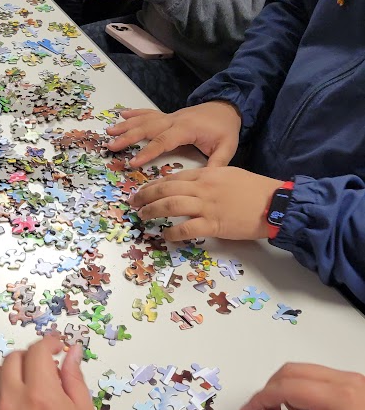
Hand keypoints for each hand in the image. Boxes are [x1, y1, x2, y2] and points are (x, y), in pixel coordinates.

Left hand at [0, 336, 99, 409]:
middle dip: (31, 359)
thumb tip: (71, 353)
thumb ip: (74, 379)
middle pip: (13, 359)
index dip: (49, 344)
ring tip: (24, 385)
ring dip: (8, 372)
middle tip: (44, 370)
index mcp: (41, 395)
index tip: (56, 347)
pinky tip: (10, 402)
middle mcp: (11, 401)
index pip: (37, 351)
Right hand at [107, 102, 241, 166]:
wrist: (228, 107)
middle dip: (128, 137)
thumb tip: (206, 180)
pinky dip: (134, 114)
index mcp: (186, 129)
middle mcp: (174, 120)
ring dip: (126, 126)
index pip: (164, 141)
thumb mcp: (227, 147)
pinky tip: (122, 115)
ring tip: (109, 132)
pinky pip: (149, 113)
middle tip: (112, 146)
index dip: (148, 151)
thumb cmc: (225, 128)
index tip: (133, 162)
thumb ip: (217, 163)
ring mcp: (169, 117)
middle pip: (147, 128)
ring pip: (144, 120)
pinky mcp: (168, 116)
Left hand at [130, 167, 281, 241]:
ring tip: (142, 216)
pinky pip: (187, 228)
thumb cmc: (256, 190)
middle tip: (133, 202)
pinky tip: (165, 235)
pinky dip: (173, 232)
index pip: (174, 176)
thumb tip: (192, 186)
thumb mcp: (230, 175)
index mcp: (208, 174)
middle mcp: (204, 187)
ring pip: (171, 204)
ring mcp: (208, 206)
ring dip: (152, 210)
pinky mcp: (215, 224)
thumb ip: (210, 179)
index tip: (144, 190)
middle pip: (167, 188)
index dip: (155, 183)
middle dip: (146, 194)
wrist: (276, 203)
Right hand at [240, 365, 364, 409]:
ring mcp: (355, 381)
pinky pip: (322, 379)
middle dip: (273, 392)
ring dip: (292, 393)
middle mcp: (348, 382)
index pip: (285, 387)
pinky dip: (308, 393)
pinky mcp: (359, 385)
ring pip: (306, 373)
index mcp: (338, 398)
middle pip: (293, 371)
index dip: (260, 399)